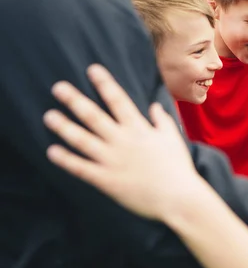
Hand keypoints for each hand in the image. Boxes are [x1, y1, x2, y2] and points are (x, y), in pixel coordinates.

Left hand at [43, 64, 200, 220]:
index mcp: (139, 129)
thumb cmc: (178, 168)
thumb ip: (162, 120)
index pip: (118, 100)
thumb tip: (154, 105)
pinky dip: (66, 159)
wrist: (178, 197)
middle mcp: (122, 141)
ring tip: (49, 116)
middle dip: (75, 100)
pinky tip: (52, 151)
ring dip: (64, 127)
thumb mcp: (173, 138)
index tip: (92, 69)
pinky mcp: (107, 180)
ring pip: (83, 140)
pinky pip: (82, 168)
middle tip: (58, 87)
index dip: (105, 84)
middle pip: (94, 116)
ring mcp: (112, 160)